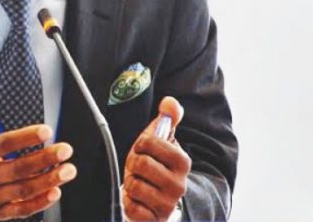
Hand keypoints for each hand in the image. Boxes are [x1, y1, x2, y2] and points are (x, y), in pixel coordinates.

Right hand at [0, 69, 76, 220]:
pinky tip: (55, 191)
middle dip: (44, 160)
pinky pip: (21, 210)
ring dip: (48, 181)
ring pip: (22, 190)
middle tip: (65, 149)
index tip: (46, 130)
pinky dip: (39, 203)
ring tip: (68, 169)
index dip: (25, 138)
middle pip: (17, 169)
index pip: (2, 145)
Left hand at [122, 97, 190, 221]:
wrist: (157, 199)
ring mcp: (168, 205)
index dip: (141, 144)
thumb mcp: (162, 141)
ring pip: (134, 185)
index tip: (144, 150)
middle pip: (141, 164)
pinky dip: (129, 202)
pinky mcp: (155, 220)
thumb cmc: (156, 166)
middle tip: (139, 170)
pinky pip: (131, 206)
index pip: (150, 143)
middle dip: (134, 165)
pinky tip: (137, 200)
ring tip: (139, 184)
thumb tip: (169, 101)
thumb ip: (168, 118)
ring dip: (131, 183)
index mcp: (183, 162)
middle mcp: (179, 185)